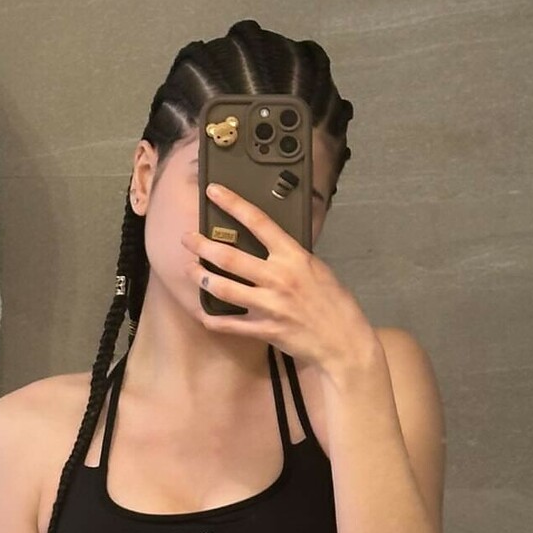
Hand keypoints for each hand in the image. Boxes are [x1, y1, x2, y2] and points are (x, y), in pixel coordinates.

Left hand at [180, 181, 376, 379]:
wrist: (345, 342)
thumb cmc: (334, 302)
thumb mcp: (316, 268)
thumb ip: (291, 256)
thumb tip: (270, 243)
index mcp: (294, 257)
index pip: (258, 222)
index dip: (233, 203)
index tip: (214, 191)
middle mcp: (279, 277)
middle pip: (230, 257)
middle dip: (203, 245)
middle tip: (187, 238)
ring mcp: (270, 305)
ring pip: (224, 289)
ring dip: (202, 278)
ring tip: (190, 269)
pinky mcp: (265, 329)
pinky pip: (229, 324)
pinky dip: (212, 319)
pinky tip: (202, 312)